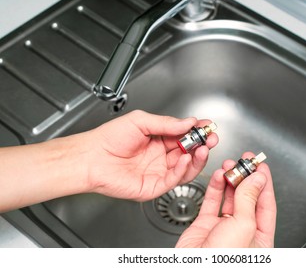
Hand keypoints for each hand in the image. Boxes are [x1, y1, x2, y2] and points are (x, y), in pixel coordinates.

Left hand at [86, 110, 217, 200]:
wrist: (91, 158)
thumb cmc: (109, 139)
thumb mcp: (141, 121)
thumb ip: (166, 123)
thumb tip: (188, 122)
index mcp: (158, 140)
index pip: (183, 136)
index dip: (197, 131)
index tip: (207, 126)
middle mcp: (161, 156)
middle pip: (188, 152)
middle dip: (202, 144)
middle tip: (210, 138)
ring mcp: (158, 172)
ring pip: (186, 168)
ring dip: (197, 158)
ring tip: (203, 148)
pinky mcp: (154, 186)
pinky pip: (173, 180)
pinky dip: (183, 170)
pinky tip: (186, 159)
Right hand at [176, 152, 275, 247]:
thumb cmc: (222, 261)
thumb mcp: (243, 225)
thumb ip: (249, 199)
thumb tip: (256, 179)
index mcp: (260, 237)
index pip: (265, 203)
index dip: (263, 182)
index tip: (260, 165)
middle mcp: (243, 231)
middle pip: (247, 198)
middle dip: (245, 177)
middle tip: (243, 161)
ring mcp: (223, 227)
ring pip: (229, 197)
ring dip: (229, 180)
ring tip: (229, 165)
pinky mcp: (206, 225)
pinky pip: (212, 202)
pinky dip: (215, 187)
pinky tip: (218, 176)